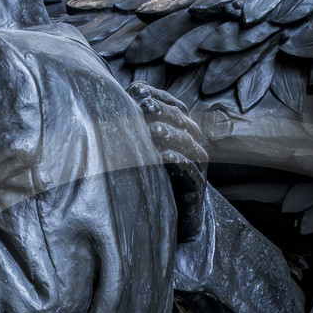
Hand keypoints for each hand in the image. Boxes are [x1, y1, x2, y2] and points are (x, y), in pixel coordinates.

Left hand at [131, 81, 207, 242]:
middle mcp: (193, 144)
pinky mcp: (196, 189)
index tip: (135, 91)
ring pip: (189, 143)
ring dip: (170, 135)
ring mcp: (197, 167)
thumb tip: (114, 100)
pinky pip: (191, 172)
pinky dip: (177, 163)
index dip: (156, 95)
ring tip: (152, 131)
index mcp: (182, 131)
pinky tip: (161, 158)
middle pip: (181, 120)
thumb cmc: (150, 180)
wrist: (168, 221)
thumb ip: (133, 127)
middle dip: (162, 111)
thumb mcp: (140, 150)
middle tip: (142, 107)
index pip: (173, 105)